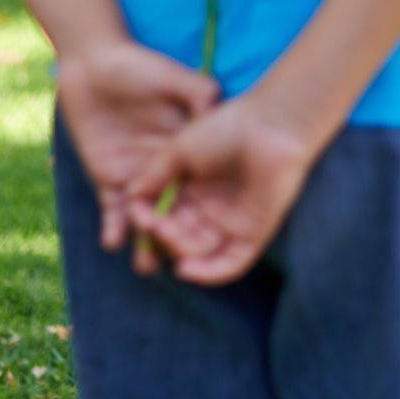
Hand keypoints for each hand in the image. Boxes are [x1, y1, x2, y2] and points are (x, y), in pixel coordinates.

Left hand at [55, 39, 220, 255]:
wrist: (94, 64)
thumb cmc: (139, 66)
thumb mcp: (174, 77)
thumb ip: (199, 91)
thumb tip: (219, 110)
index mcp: (188, 146)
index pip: (201, 185)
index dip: (205, 210)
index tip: (210, 233)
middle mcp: (166, 167)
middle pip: (177, 210)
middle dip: (178, 239)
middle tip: (179, 264)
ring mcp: (138, 175)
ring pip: (147, 219)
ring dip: (146, 244)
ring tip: (147, 266)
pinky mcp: (109, 178)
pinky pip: (112, 211)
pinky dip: (113, 228)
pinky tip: (112, 241)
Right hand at [122, 92, 324, 284]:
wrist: (271, 125)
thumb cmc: (226, 128)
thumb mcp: (180, 148)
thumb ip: (155, 173)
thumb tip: (129, 197)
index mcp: (195, 189)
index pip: (165, 216)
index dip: (147, 219)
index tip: (133, 214)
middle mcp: (213, 209)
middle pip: (180, 237)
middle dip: (163, 236)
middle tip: (153, 225)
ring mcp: (234, 223)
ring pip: (200, 253)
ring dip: (180, 251)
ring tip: (168, 234)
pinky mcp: (255, 234)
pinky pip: (230, 263)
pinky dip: (208, 273)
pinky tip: (185, 269)